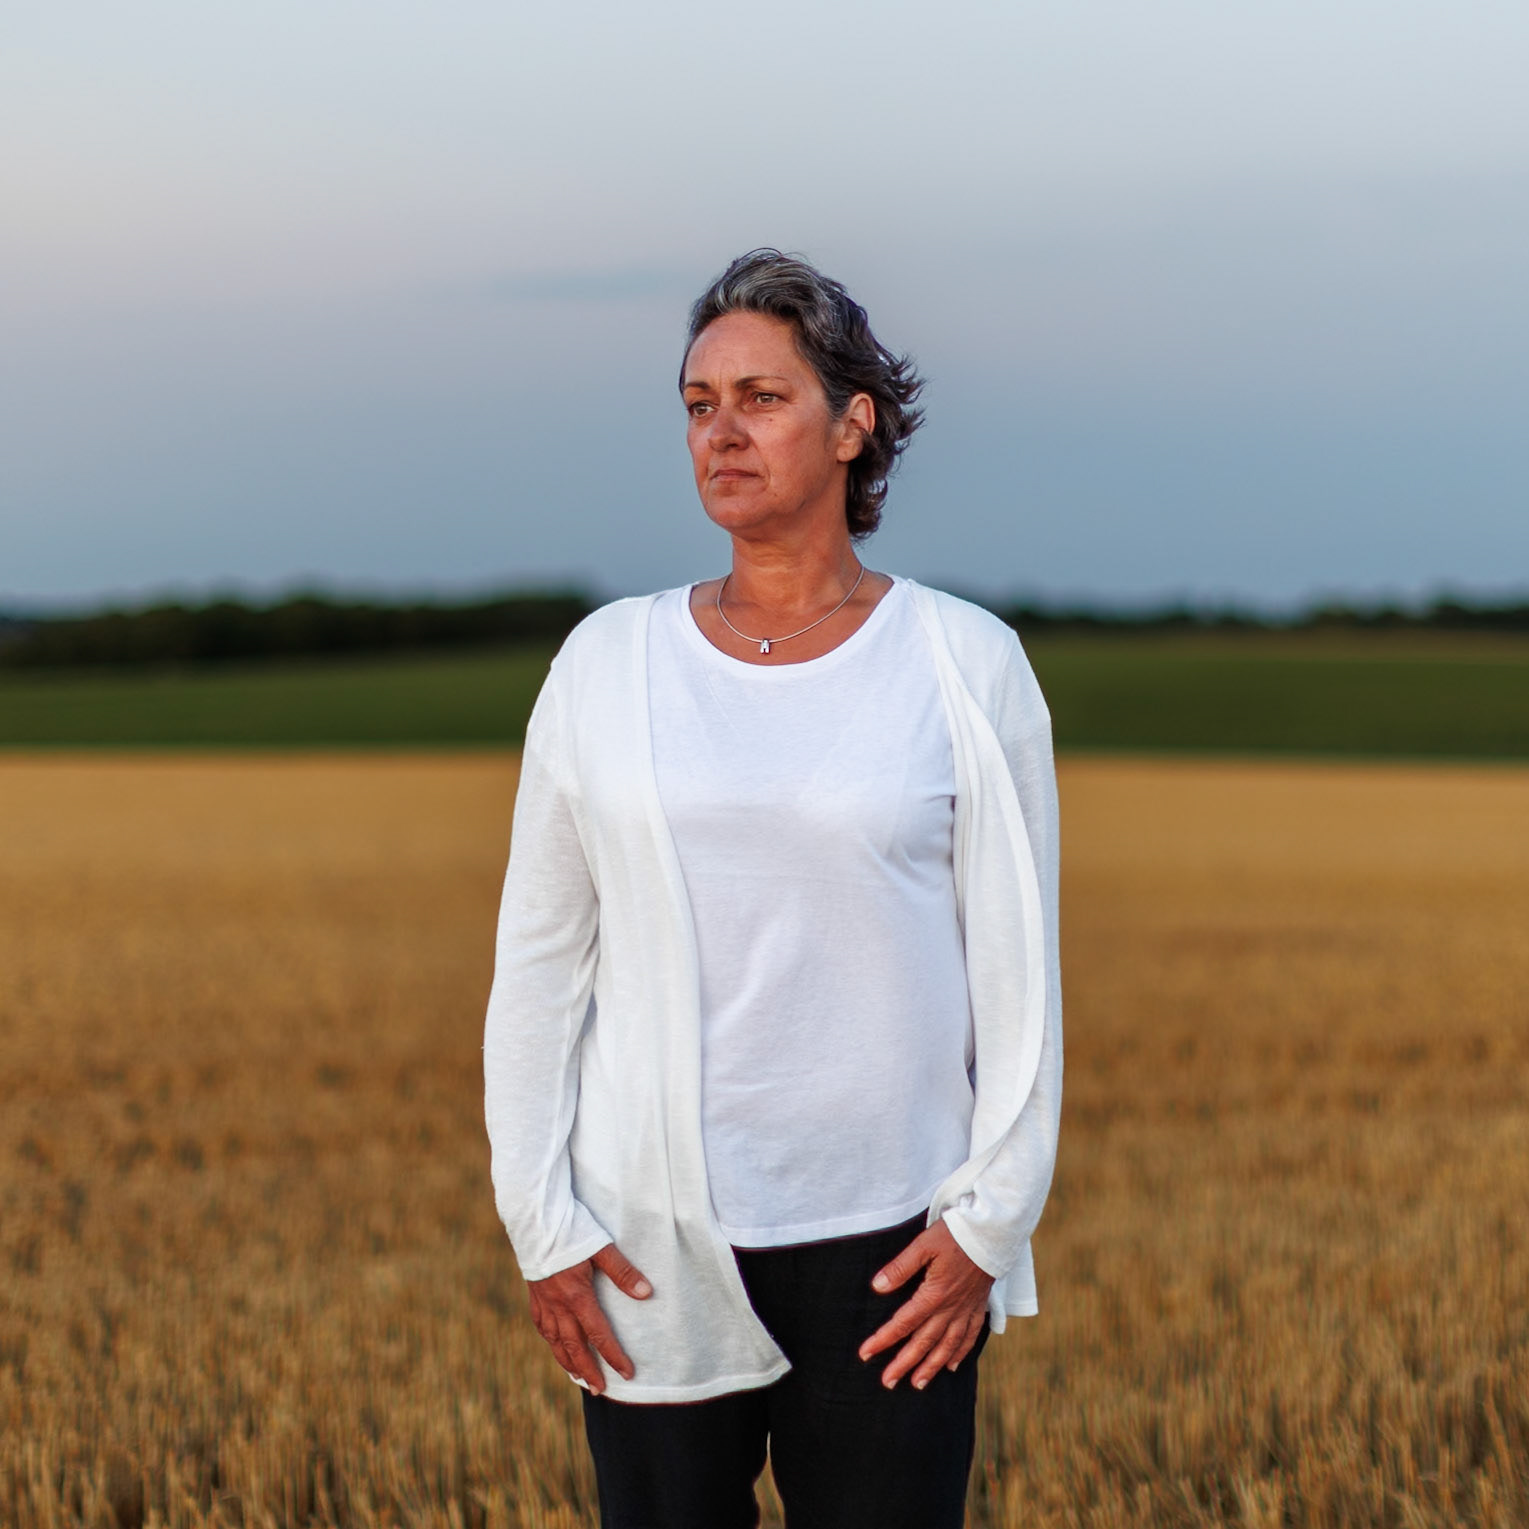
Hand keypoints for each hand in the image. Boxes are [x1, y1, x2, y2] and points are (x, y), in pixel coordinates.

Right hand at [526, 1242, 651, 1393]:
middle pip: (574, 1347)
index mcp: (577, 1297)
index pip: (599, 1335)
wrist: (534, 1221)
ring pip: (555, 1341)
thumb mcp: (601, 1248)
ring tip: (578, 1376)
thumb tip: (647, 1294)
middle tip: (599, 1390)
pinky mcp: (534, 1295)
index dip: (613, 1357)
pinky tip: (554, 1345)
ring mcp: (543, 1302)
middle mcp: (558, 1306)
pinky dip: (550, 1341)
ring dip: (567, 1361)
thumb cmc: (571, 1231)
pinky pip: (541, 1326)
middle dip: (588, 1371)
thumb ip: (623, 1272)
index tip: (627, 1374)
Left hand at [858, 1218, 992, 1389]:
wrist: (992, 1233)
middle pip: (924, 1342)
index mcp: (934, 1294)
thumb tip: (877, 1287)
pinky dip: (961, 1353)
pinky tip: (952, 1366)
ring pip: (947, 1345)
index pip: (903, 1323)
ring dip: (932, 1366)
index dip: (883, 1339)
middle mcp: (950, 1308)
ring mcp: (966, 1309)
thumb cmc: (955, 1235)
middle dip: (904, 1363)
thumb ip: (901, 1267)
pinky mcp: (979, 1306)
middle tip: (888, 1382)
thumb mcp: (924, 1245)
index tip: (866, 1354)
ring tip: (917, 1384)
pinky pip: (970, 1336)